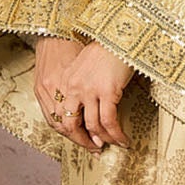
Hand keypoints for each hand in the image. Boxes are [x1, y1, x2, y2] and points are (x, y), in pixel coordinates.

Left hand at [35, 35, 133, 154]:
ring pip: (93, 126)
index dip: (71, 133)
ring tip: (113, 145)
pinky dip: (116, 134)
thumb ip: (79, 85)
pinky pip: (109, 121)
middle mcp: (73, 88)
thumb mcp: (84, 66)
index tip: (83, 140)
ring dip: (103, 140)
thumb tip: (87, 107)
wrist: (118, 36)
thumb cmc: (105, 50)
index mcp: (65, 82)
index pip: (61, 116)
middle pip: (71, 125)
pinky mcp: (107, 92)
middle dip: (83, 141)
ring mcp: (89, 91)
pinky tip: (123, 139)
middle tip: (95, 149)